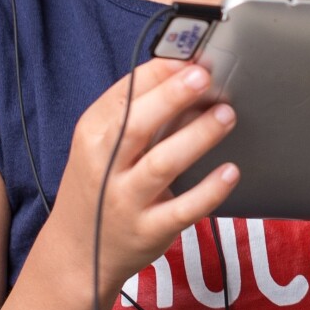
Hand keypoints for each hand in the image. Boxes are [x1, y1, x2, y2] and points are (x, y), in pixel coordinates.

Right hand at [47, 58, 238, 307]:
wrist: (78, 253)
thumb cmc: (99, 185)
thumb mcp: (101, 145)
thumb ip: (137, 113)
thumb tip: (188, 75)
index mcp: (92, 134)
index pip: (124, 94)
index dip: (159, 72)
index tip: (191, 57)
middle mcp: (104, 165)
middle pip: (138, 124)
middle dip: (173, 96)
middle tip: (206, 76)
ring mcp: (125, 200)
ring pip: (162, 163)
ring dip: (197, 136)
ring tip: (226, 115)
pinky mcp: (149, 230)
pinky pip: (183, 208)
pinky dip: (209, 190)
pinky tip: (231, 171)